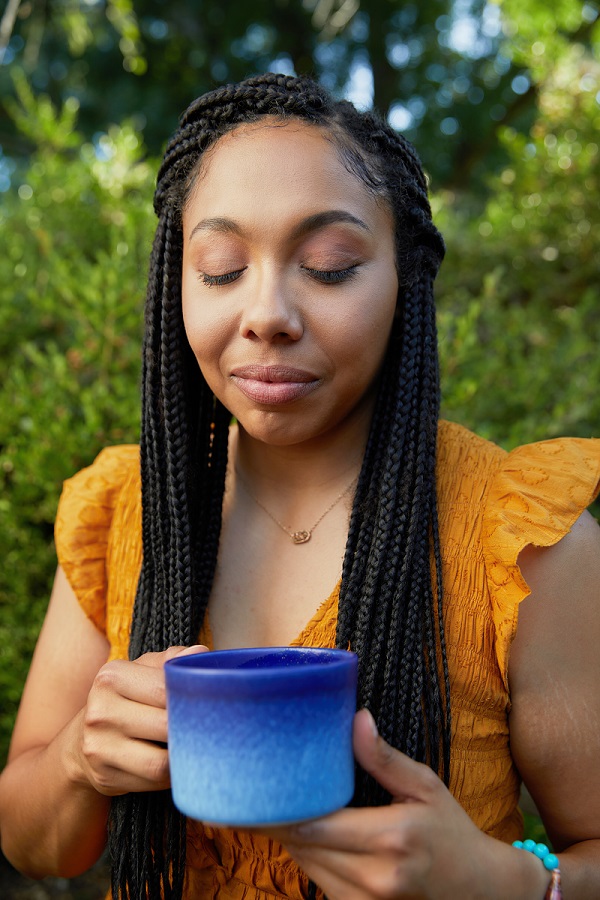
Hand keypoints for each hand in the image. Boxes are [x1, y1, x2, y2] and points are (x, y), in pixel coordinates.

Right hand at [73, 644, 207, 796]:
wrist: (81, 740)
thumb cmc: (125, 699)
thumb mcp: (142, 671)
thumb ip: (171, 660)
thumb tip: (201, 653)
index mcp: (111, 677)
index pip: (164, 688)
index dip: (193, 697)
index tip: (211, 702)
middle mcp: (100, 711)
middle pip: (165, 725)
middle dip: (193, 728)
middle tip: (212, 727)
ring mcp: (99, 747)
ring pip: (161, 762)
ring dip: (184, 756)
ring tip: (196, 746)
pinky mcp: (105, 777)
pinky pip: (153, 781)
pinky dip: (172, 775)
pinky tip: (176, 763)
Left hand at [267, 709, 549, 899]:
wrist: (480, 890)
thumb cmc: (451, 831)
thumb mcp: (425, 787)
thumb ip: (385, 758)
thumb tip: (357, 718)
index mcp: (392, 838)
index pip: (317, 824)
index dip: (283, 807)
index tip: (262, 784)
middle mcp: (377, 877)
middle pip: (305, 846)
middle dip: (281, 819)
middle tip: (260, 788)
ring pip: (308, 866)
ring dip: (293, 838)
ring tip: (277, 805)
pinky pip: (321, 883)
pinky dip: (310, 858)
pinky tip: (308, 833)